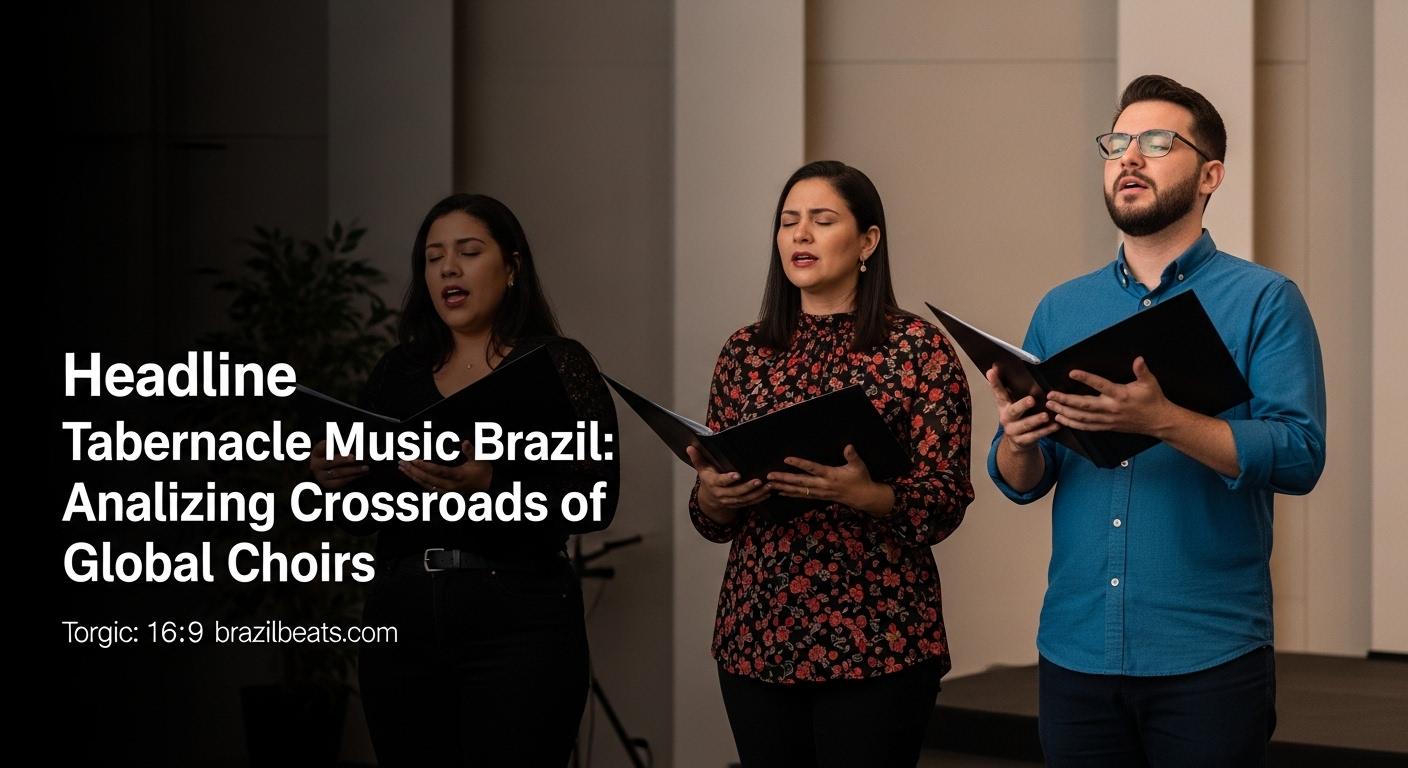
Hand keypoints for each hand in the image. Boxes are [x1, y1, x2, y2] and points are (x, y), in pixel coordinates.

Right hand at [310, 440, 368, 489]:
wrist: (324, 473)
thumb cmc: (331, 457)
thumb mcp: (332, 450)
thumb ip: (341, 446)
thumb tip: (356, 446)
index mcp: (316, 453)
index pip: (321, 447)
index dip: (327, 445)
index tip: (333, 442)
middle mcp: (316, 465)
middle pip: (330, 461)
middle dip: (343, 459)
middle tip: (354, 457)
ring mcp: (321, 476)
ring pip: (338, 472)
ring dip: (354, 470)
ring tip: (366, 467)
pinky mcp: (328, 485)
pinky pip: (342, 481)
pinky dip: (354, 477)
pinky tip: (363, 473)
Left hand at [398, 440, 492, 492]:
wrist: (488, 486)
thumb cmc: (483, 471)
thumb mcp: (480, 459)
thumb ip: (471, 451)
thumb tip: (465, 442)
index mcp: (458, 477)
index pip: (437, 471)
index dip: (424, 466)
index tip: (413, 459)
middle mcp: (450, 486)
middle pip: (427, 479)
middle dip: (413, 470)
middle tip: (402, 461)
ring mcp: (446, 491)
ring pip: (426, 485)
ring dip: (413, 476)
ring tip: (402, 468)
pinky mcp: (445, 493)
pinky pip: (429, 488)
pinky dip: (419, 482)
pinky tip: (412, 477)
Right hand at [689, 445, 769, 522]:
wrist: (709, 498)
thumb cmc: (708, 478)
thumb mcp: (701, 468)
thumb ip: (697, 458)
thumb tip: (690, 447)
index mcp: (712, 483)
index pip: (720, 482)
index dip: (728, 479)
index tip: (737, 475)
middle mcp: (721, 494)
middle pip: (735, 492)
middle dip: (747, 487)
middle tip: (758, 481)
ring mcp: (730, 501)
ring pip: (744, 499)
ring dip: (757, 494)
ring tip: (768, 486)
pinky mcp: (737, 504)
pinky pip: (749, 503)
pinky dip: (759, 499)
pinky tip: (768, 493)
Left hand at [766, 445, 893, 515]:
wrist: (863, 497)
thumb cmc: (860, 479)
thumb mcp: (859, 466)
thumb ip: (852, 456)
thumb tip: (848, 446)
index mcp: (830, 475)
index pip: (812, 468)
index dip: (799, 463)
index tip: (787, 459)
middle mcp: (822, 485)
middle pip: (800, 482)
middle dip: (784, 479)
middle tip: (769, 476)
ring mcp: (820, 492)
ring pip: (798, 490)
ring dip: (783, 487)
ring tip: (770, 484)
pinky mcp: (819, 496)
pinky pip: (802, 495)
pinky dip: (790, 493)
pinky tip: (780, 492)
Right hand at [986, 366, 1058, 451]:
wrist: (1018, 442)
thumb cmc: (1018, 416)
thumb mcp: (1011, 403)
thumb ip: (1009, 387)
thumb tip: (999, 366)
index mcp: (1003, 406)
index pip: (998, 392)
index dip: (995, 382)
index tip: (991, 371)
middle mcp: (1006, 418)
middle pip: (1014, 411)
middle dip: (1022, 405)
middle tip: (1031, 400)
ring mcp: (1014, 431)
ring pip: (1025, 425)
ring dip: (1036, 420)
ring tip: (1046, 416)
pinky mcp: (1022, 441)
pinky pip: (1035, 436)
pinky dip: (1046, 431)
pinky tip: (1055, 425)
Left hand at [1045, 357, 1176, 435]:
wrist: (1159, 422)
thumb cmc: (1153, 400)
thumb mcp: (1150, 382)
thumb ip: (1142, 370)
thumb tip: (1138, 359)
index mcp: (1120, 395)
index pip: (1100, 385)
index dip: (1086, 378)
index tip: (1072, 373)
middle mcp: (1111, 408)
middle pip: (1084, 404)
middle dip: (1065, 400)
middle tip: (1050, 395)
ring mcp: (1108, 419)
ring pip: (1082, 417)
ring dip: (1065, 412)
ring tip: (1050, 406)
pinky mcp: (1107, 426)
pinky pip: (1087, 427)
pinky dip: (1073, 424)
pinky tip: (1062, 419)